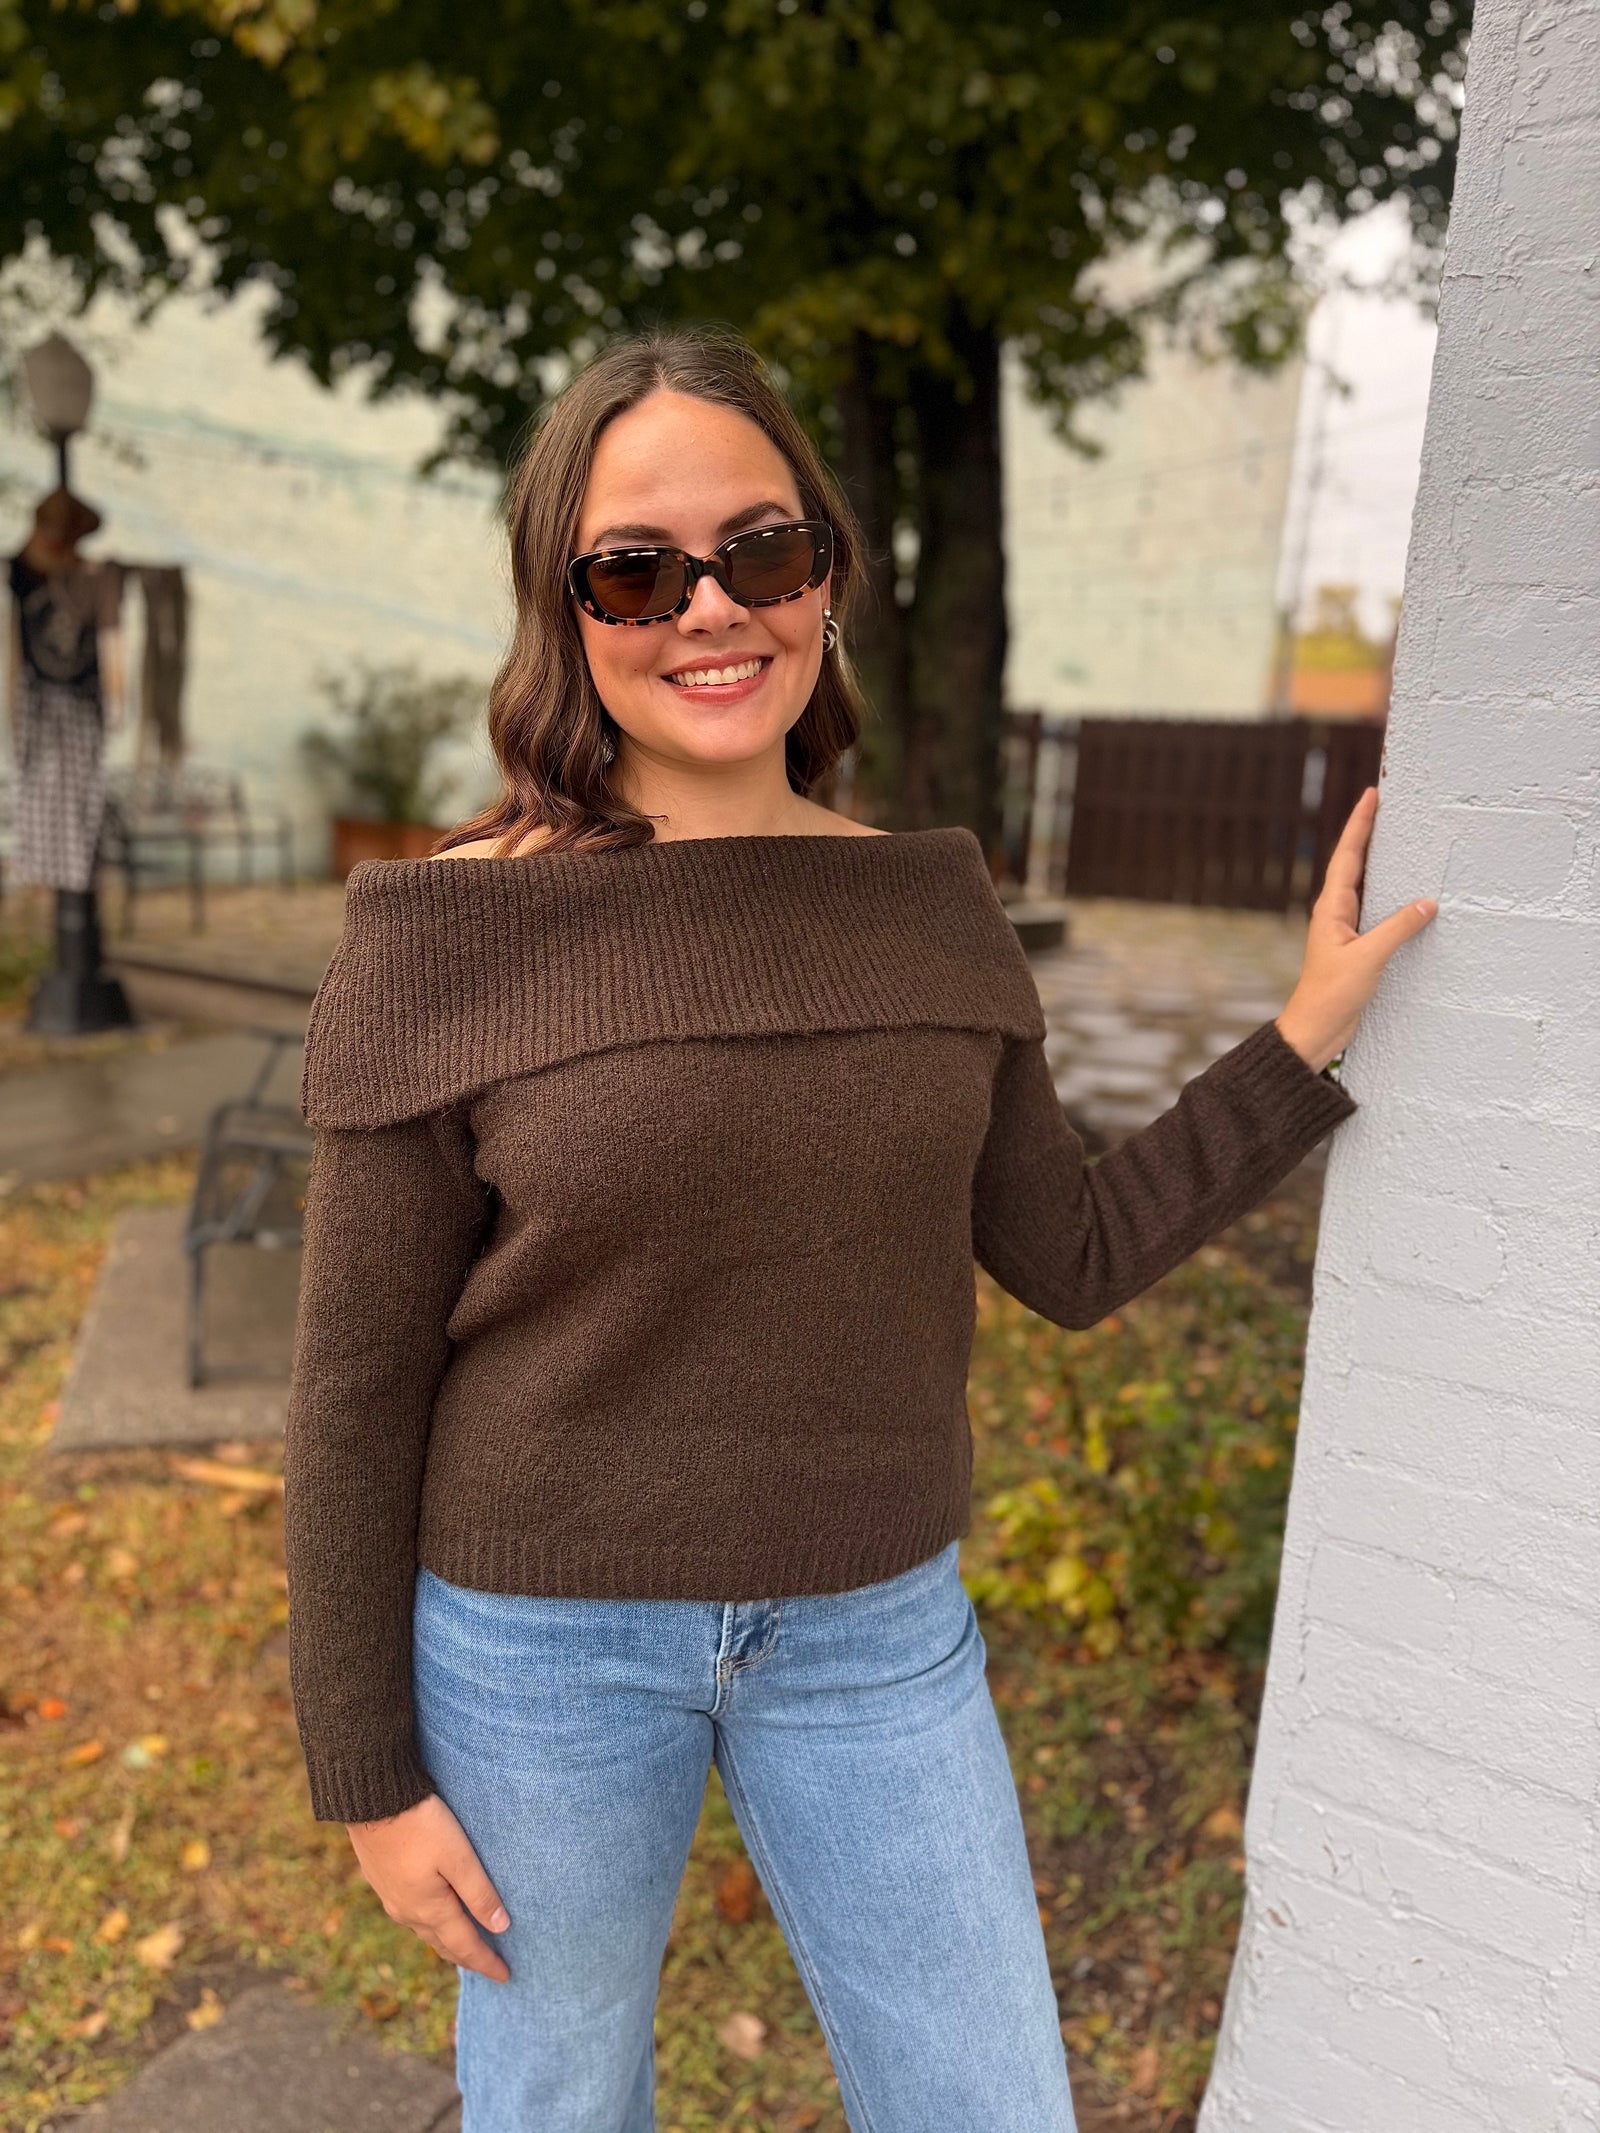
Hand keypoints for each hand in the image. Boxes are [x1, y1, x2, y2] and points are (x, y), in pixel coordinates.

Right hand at [346, 1791, 511, 1982]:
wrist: (370, 1799)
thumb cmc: (421, 1825)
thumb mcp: (458, 1857)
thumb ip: (479, 1893)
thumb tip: (501, 1927)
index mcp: (429, 1909)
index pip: (465, 1946)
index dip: (486, 1962)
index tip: (505, 1976)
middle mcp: (407, 1911)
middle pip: (443, 1944)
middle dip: (467, 1957)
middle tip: (488, 1965)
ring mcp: (391, 1897)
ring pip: (425, 1930)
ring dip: (447, 1941)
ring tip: (464, 1944)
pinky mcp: (382, 1880)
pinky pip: (411, 1914)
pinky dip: (430, 1923)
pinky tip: (434, 1914)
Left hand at [1275, 785, 1437, 1072]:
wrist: (1315, 1030)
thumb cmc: (1331, 995)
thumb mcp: (1368, 958)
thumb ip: (1397, 929)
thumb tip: (1427, 902)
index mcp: (1332, 908)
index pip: (1349, 856)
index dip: (1360, 824)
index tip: (1371, 795)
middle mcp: (1336, 912)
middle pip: (1356, 863)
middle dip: (1369, 833)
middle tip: (1384, 804)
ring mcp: (1346, 928)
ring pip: (1366, 885)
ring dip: (1379, 862)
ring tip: (1397, 837)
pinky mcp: (1356, 946)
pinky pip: (1376, 909)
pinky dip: (1390, 894)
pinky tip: (1405, 893)